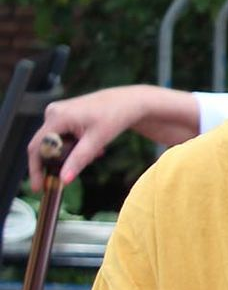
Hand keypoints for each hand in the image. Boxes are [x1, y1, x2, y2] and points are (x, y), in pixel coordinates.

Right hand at [27, 86, 197, 189]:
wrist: (130, 102)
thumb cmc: (116, 116)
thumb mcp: (97, 141)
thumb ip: (78, 160)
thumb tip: (64, 180)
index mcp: (57, 117)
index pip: (37, 147)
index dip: (36, 169)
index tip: (39, 187)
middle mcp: (53, 112)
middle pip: (47, 146)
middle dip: (62, 161)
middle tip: (84, 165)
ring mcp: (58, 112)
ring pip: (57, 143)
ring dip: (73, 153)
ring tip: (97, 152)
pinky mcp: (65, 115)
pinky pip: (63, 137)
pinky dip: (77, 146)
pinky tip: (96, 147)